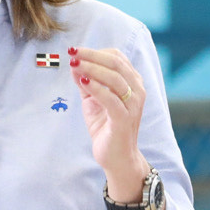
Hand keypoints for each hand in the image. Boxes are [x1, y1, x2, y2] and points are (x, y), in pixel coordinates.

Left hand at [68, 45, 146, 198]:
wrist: (117, 158)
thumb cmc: (106, 127)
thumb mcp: (92, 100)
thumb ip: (86, 82)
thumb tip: (74, 64)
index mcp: (132, 83)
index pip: (116, 57)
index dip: (95, 51)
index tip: (75, 51)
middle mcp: (137, 91)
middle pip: (116, 63)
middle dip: (92, 55)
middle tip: (72, 52)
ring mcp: (133, 105)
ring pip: (114, 78)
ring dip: (92, 68)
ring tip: (74, 64)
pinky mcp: (124, 119)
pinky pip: (111, 99)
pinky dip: (96, 88)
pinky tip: (83, 81)